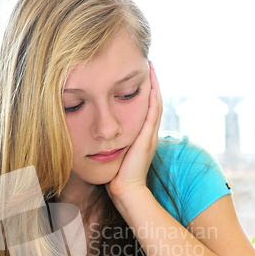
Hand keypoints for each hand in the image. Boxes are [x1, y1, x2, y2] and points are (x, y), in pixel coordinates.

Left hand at [105, 61, 162, 202]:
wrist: (126, 190)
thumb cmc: (117, 175)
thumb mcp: (116, 153)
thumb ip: (113, 142)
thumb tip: (99, 134)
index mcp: (142, 136)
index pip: (146, 108)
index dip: (145, 90)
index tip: (141, 74)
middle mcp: (149, 133)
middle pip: (154, 102)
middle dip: (152, 82)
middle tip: (149, 64)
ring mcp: (150, 136)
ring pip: (156, 105)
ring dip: (154, 86)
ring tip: (151, 68)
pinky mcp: (146, 140)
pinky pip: (152, 116)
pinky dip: (153, 101)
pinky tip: (150, 87)